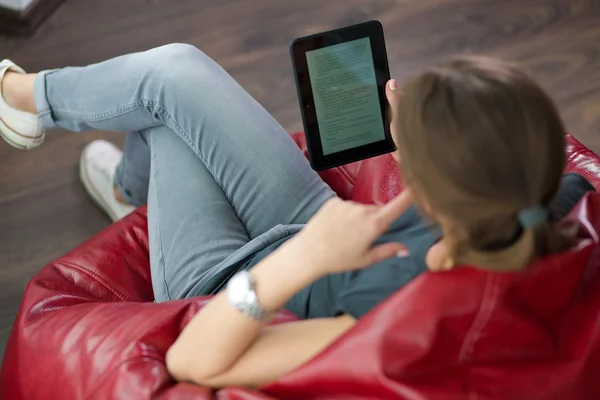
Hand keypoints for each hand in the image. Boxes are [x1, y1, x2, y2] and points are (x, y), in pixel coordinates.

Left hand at [282, 189, 413, 274]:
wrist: (309, 252)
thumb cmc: (339, 260)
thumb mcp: (367, 259)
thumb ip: (388, 251)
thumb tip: (405, 250)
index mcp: (373, 225)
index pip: (396, 206)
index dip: (407, 196)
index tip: (416, 186)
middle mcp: (361, 210)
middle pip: (377, 211)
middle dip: (375, 221)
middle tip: (363, 238)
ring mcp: (347, 204)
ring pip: (361, 209)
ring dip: (359, 218)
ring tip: (345, 235)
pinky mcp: (334, 201)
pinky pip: (346, 206)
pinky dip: (345, 214)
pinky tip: (336, 227)